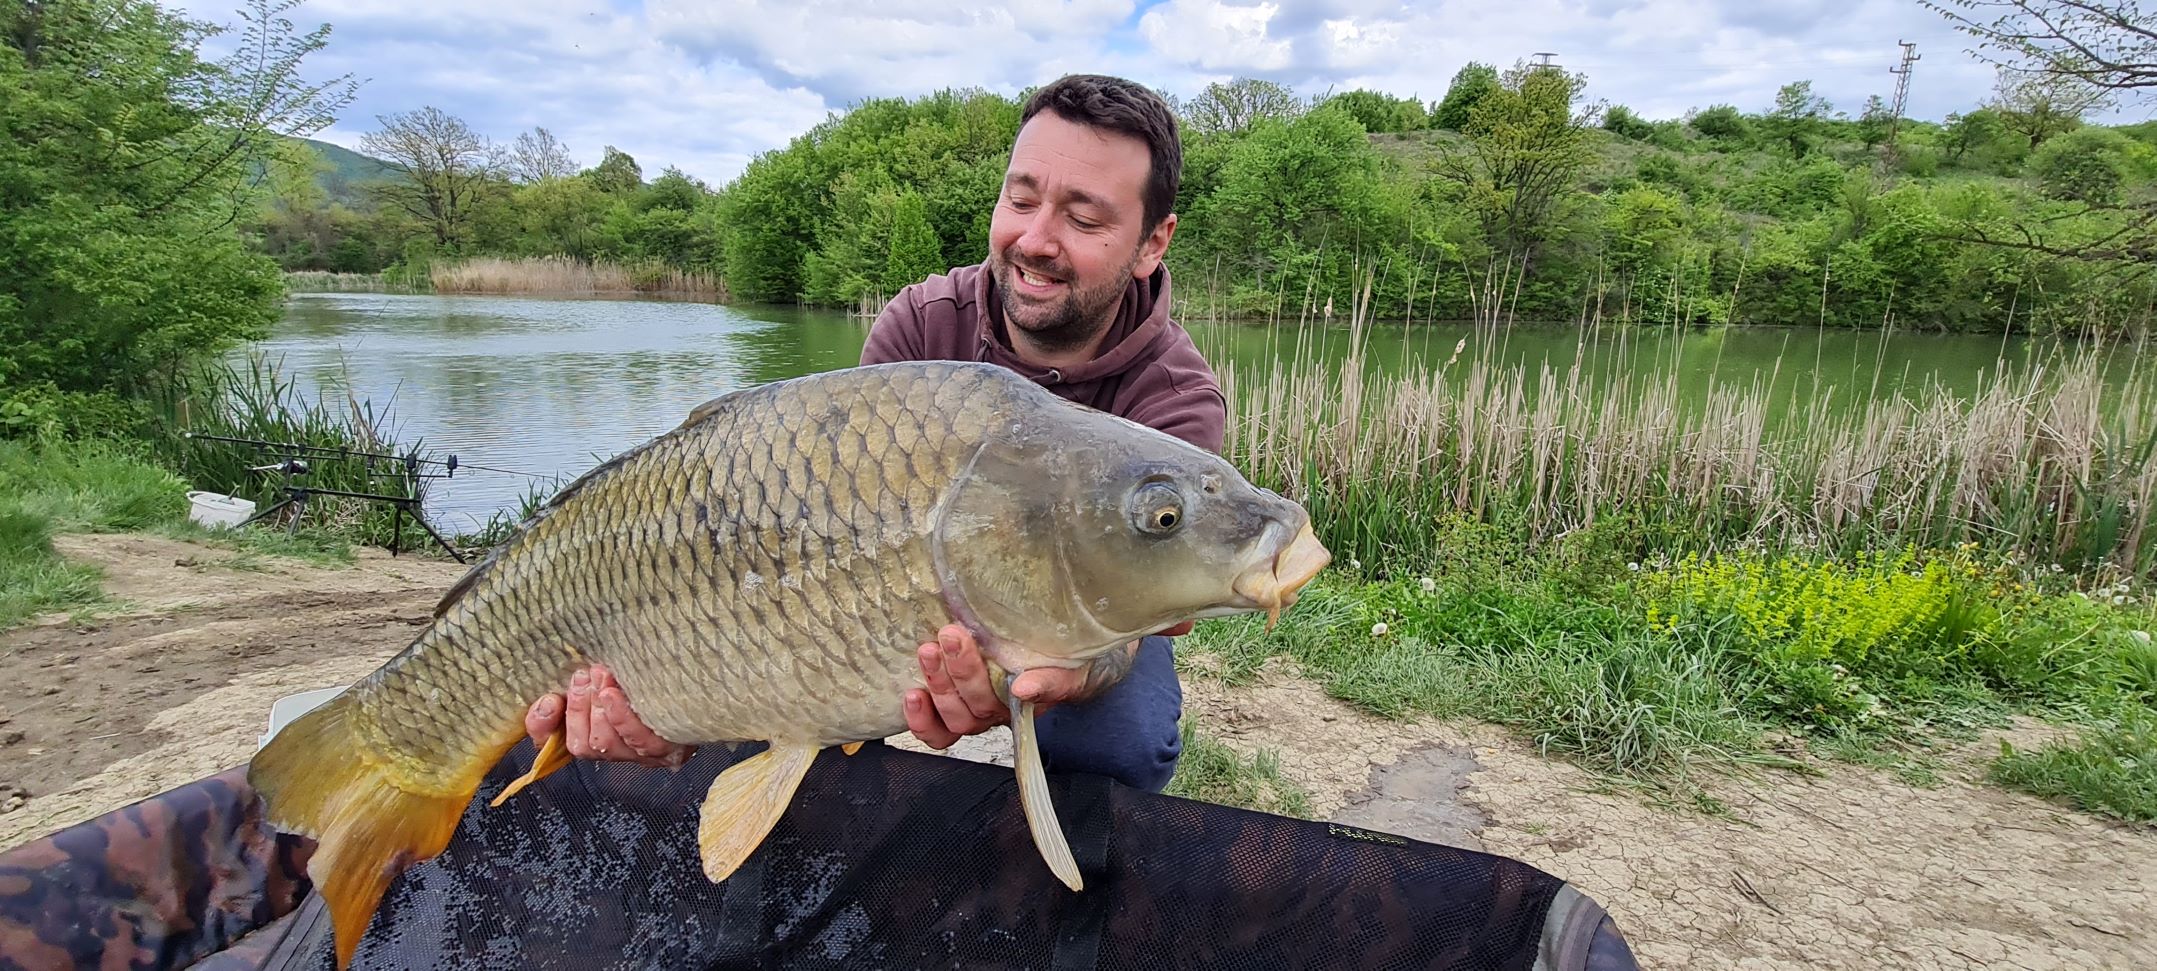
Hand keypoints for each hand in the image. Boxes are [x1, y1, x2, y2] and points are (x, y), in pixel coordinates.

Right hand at [525, 663, 693, 767]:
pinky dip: (620, 717)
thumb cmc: (646, 677)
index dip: (543, 727)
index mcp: (597, 736)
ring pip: (605, 743)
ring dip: (597, 708)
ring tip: (602, 676)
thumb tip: (547, 702)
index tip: (549, 699)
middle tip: (586, 675)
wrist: (700, 674)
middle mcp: (620, 752)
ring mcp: (645, 756)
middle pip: (583, 745)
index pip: (558, 742)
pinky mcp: (671, 751)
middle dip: (579, 707)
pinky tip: (613, 694)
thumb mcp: (604, 679)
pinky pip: (638, 741)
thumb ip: (571, 690)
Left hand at [903, 622, 1173, 749]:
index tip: (1023, 680)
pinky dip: (922, 720)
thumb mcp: (1116, 628)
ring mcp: (988, 706)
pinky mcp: (958, 705)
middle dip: (967, 675)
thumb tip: (1186, 622)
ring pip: (963, 718)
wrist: (1060, 638)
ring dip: (942, 687)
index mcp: (1063, 682)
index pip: (1058, 689)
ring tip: (932, 647)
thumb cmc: (1087, 635)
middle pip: (993, 708)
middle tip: (955, 635)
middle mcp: (1023, 700)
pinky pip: (940, 732)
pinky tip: (911, 691)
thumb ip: (1149, 623)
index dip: (1044, 688)